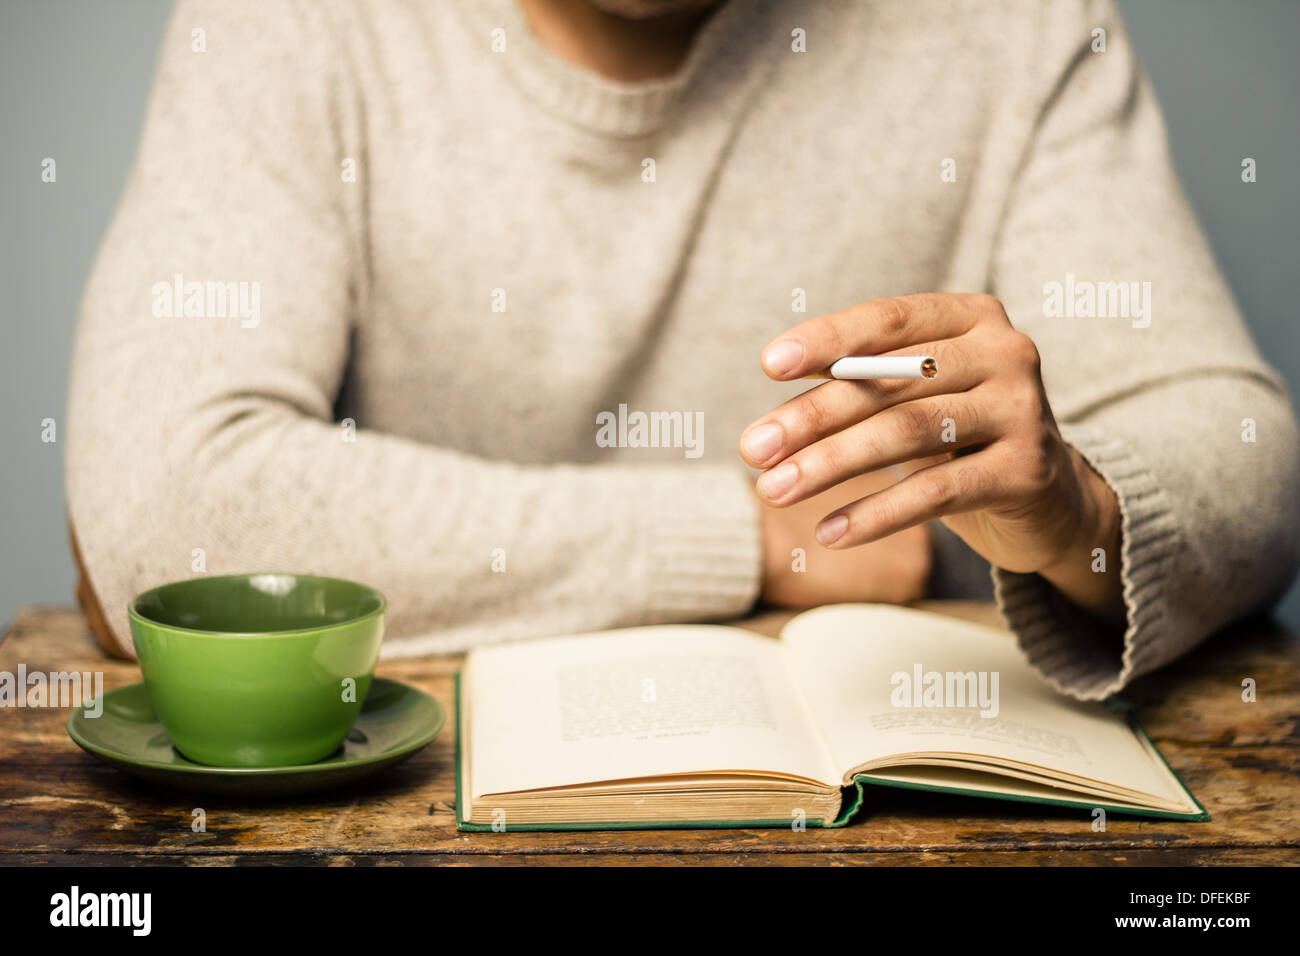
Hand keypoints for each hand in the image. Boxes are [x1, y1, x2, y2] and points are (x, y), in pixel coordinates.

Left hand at [740, 293, 1123, 622]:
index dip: (827, 338)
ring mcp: (1023, 410)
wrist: (1049, 499)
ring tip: (774, 490)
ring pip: (907, 433)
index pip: (888, 320)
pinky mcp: (1027, 471)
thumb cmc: (960, 436)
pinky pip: (937, 491)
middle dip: (811, 416)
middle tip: (752, 448)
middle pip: (889, 382)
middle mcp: (1005, 352)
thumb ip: (861, 380)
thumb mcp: (914, 397)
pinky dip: (876, 513)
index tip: (769, 365)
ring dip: (830, 464)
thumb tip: (777, 389)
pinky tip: (830, 532)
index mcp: (972, 318)